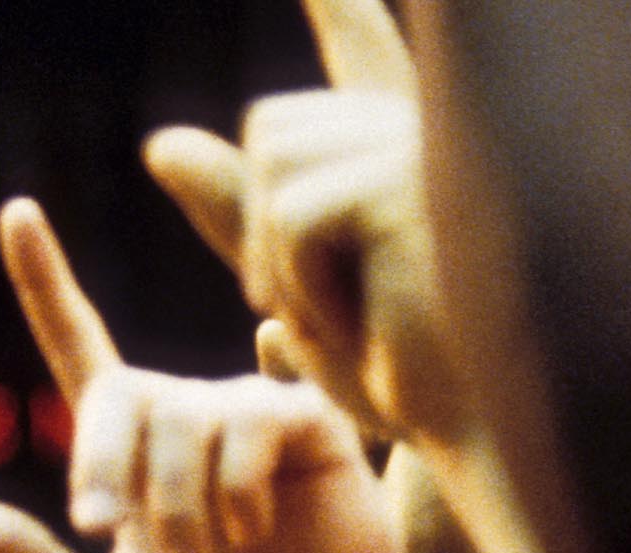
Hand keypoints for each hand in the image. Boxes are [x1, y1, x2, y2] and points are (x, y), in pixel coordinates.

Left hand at [0, 201, 426, 552]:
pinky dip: (235, 489)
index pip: (78, 345)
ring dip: (178, 506)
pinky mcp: (308, 419)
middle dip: (103, 469)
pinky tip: (256, 527)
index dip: (47, 281)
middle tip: (107, 535)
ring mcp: (246, 408)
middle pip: (121, 396)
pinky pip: (250, 423)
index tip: (15, 212)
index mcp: (126, 446)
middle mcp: (184, 410)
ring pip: (184, 421)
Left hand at [140, 0, 464, 451]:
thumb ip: (233, 212)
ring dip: (283, 261)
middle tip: (333, 306)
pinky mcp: (415, 181)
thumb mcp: (293, 287)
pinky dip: (306, 284)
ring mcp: (428, 145)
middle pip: (274, 125)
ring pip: (275, 163)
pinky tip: (367, 320)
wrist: (469, 433)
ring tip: (354, 315)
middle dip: (265, 230)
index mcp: (406, 150)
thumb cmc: (396, 373)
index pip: (362, 61)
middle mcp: (429, 129)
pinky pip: (295, 215)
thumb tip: (162, 142)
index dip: (343, 13)